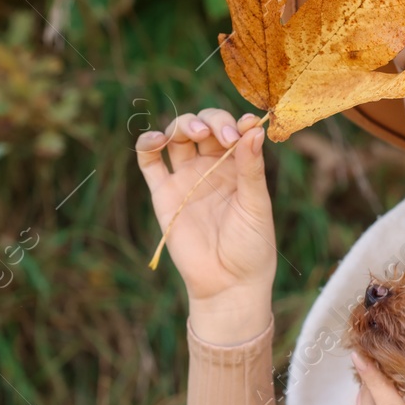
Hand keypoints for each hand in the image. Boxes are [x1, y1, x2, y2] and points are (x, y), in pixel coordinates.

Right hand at [136, 107, 276, 299]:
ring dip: (183, 125)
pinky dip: (148, 143)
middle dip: (212, 122)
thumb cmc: (251, 246)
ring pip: (177, 136)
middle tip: (223, 138)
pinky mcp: (163, 193)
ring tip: (196, 135)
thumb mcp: (256, 204)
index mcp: (238, 166)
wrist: (228, 283)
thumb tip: (254, 129)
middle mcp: (211, 167)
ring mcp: (186, 178)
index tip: (244, 126)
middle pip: (204, 126)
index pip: (233, 130)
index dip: (235, 122)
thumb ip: (251, 168)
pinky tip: (156, 139)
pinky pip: (149, 162)